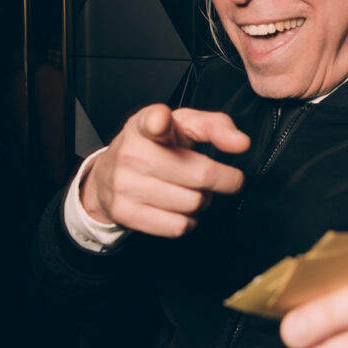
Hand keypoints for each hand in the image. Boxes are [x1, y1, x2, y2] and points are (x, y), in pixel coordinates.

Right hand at [81, 104, 249, 237]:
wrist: (107, 175)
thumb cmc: (154, 147)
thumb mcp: (181, 126)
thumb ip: (215, 126)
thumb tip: (241, 143)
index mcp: (145, 125)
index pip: (151, 121)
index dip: (158, 122)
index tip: (161, 123)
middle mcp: (131, 153)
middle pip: (199, 175)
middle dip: (221, 180)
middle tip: (219, 177)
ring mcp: (124, 184)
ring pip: (192, 204)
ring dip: (202, 201)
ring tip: (190, 189)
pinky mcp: (124, 212)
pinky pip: (177, 226)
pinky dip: (187, 221)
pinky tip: (177, 207)